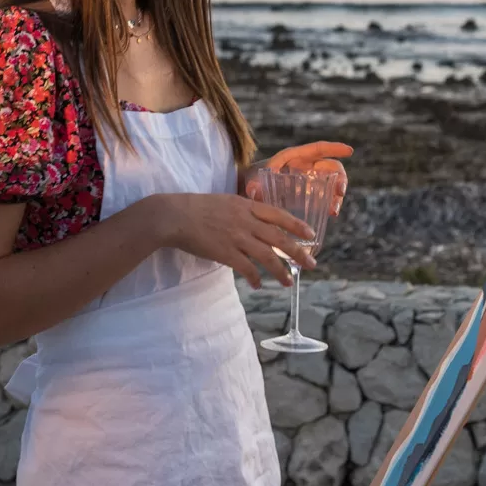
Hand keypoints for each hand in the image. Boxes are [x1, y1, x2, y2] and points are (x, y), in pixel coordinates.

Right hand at [152, 191, 316, 288]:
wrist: (174, 215)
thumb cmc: (196, 207)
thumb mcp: (225, 201)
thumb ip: (243, 210)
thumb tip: (256, 222)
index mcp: (246, 205)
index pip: (278, 215)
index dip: (297, 226)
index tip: (310, 235)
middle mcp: (245, 220)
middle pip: (279, 238)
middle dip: (298, 252)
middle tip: (311, 264)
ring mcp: (236, 237)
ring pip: (267, 256)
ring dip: (280, 271)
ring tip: (289, 282)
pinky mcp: (225, 252)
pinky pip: (246, 268)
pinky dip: (255, 277)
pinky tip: (259, 284)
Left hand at [261, 140, 352, 213]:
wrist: (250, 190)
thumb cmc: (253, 179)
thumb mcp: (253, 179)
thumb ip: (253, 184)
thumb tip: (254, 191)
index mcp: (295, 157)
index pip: (318, 149)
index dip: (334, 148)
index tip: (349, 150)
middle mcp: (307, 167)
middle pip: (331, 168)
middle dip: (339, 179)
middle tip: (340, 192)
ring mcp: (311, 182)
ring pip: (331, 185)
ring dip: (336, 197)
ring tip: (333, 210)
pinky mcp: (311, 196)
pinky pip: (326, 198)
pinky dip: (330, 205)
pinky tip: (330, 214)